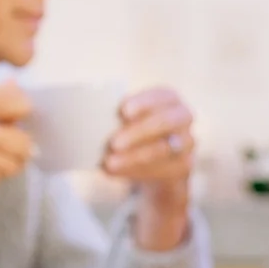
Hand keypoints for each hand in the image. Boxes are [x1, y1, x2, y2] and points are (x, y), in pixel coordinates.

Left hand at [101, 87, 194, 250]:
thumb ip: (113, 117)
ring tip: (110, 162)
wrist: (155, 164)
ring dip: (135, 156)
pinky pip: (164, 170)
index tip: (123, 111)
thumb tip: (80, 116)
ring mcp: (188, 142)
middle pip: (167, 122)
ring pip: (165, 149)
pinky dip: (137, 172)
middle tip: (113, 143)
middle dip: (139, 132)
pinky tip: (116, 172)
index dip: (145, 102)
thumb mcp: (125, 121)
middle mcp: (184, 117)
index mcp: (169, 99)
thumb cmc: (132, 133)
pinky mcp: (184, 166)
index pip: (163, 95)